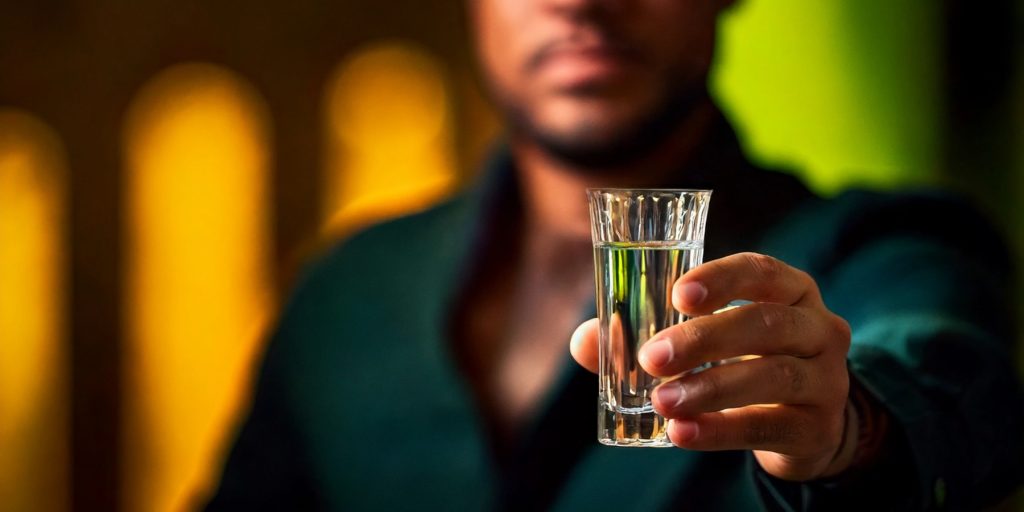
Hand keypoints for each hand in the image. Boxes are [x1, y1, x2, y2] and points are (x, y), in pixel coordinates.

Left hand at [570, 252, 854, 480]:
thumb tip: (583, 341)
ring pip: (771, 376)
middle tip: (652, 358)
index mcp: (791, 291)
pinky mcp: (817, 427)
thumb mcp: (710, 343)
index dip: (721, 279)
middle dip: (704, 339)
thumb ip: (647, 335)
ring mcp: (826, 378)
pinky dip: (721, 430)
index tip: (677, 296)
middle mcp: (818, 327)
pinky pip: (768, 425)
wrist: (806, 426)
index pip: (761, 271)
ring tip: (661, 401)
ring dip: (709, 388)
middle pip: (766, 324)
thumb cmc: (744, 364)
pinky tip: (681, 433)